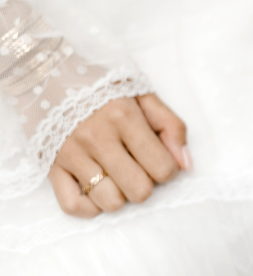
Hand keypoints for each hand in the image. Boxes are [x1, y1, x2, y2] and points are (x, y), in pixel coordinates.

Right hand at [48, 94, 189, 217]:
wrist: (43, 69)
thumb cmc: (99, 81)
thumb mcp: (142, 92)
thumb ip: (170, 126)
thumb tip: (185, 165)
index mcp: (123, 117)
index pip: (162, 168)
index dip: (168, 169)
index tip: (160, 159)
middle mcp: (96, 139)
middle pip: (139, 191)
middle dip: (146, 183)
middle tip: (138, 167)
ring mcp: (70, 155)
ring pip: (110, 202)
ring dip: (120, 195)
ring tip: (117, 176)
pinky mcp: (49, 166)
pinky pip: (73, 206)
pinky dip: (90, 206)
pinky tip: (96, 189)